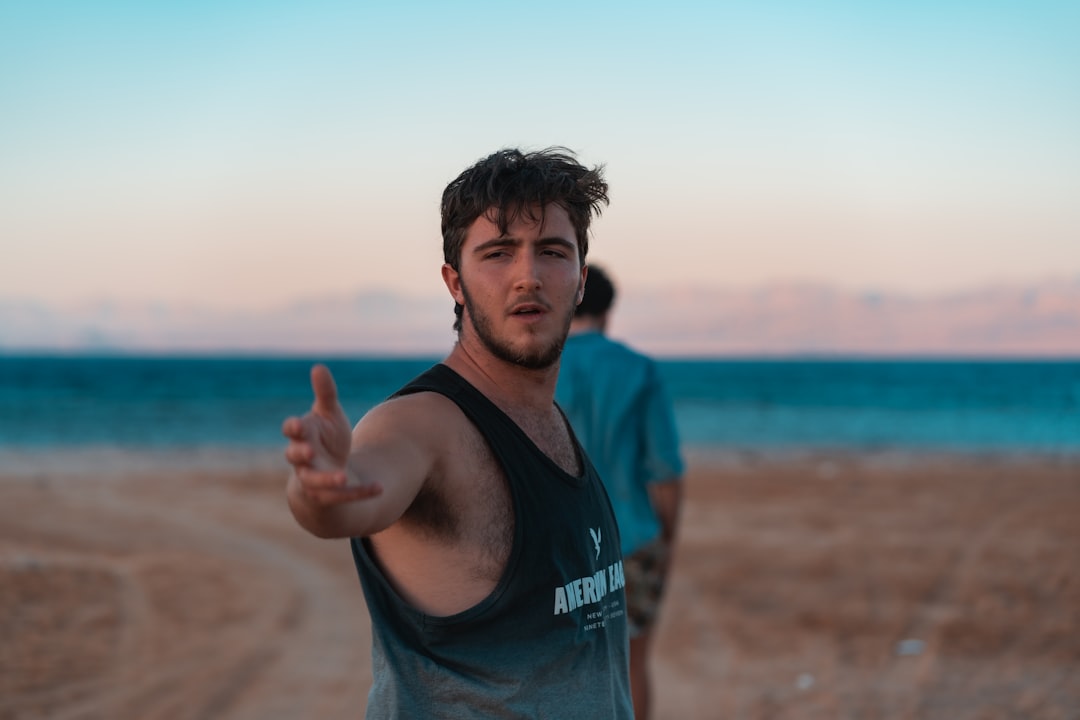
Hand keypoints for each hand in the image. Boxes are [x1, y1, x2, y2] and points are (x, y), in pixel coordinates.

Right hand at [282, 364, 381, 505]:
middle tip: (308, 451)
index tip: (297, 424)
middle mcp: (302, 459)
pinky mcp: (327, 497)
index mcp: (301, 436)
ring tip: (343, 476)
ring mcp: (312, 480)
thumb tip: (318, 367)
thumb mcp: (328, 415)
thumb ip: (325, 394)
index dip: (293, 428)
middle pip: (295, 457)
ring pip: (315, 482)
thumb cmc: (324, 439)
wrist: (326, 475)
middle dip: (300, 454)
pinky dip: (361, 492)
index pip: (292, 431)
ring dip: (328, 479)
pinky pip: (342, 496)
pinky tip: (379, 487)